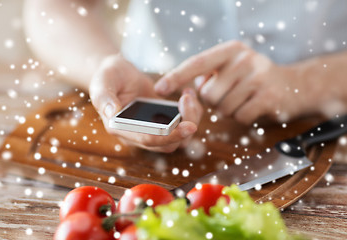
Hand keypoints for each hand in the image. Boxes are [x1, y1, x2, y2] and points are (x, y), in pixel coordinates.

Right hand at [89, 55, 202, 152]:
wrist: (118, 73)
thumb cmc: (107, 77)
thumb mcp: (102, 83)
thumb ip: (104, 98)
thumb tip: (112, 113)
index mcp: (120, 129)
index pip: (147, 140)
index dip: (168, 136)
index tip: (188, 126)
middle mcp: (137, 134)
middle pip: (168, 144)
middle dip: (184, 127)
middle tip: (188, 101)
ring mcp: (152, 129)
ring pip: (178, 138)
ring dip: (190, 119)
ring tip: (188, 95)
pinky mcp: (163, 120)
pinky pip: (182, 124)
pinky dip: (191, 113)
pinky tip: (188, 93)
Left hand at [155, 41, 316, 123]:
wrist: (296, 85)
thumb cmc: (254, 78)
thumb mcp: (233, 66)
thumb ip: (209, 74)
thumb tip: (188, 88)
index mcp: (231, 50)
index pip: (196, 63)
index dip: (175, 77)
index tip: (159, 89)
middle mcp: (244, 59)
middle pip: (208, 94)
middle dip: (214, 101)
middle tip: (231, 94)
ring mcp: (258, 77)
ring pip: (222, 108)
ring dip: (229, 110)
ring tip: (245, 99)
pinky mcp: (268, 97)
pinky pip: (239, 117)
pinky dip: (243, 117)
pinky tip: (255, 106)